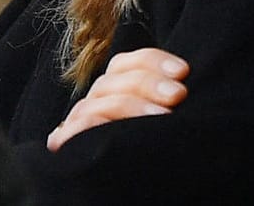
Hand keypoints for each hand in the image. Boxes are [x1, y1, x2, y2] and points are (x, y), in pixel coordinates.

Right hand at [45, 48, 188, 151]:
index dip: (153, 61)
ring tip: (162, 116)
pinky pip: (74, 130)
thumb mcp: (159, 123)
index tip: (182, 71)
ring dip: (130, 105)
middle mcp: (96, 103)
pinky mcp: (69, 145)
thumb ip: (164, 103)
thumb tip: (184, 82)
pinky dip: (89, 126)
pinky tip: (112, 132)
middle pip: (113, 79)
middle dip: (148, 82)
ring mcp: (80, 123)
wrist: (126, 201)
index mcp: (116, 92)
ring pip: (97, 101)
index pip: (126, 64)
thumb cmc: (153, 160)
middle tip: (178, 94)